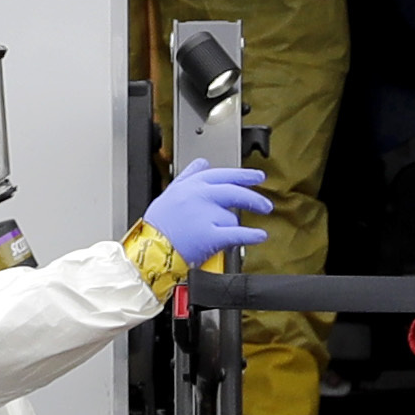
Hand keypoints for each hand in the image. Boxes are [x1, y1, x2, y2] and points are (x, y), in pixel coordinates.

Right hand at [140, 163, 273, 263]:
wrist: (149, 251)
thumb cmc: (157, 226)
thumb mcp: (169, 193)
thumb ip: (188, 176)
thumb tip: (202, 163)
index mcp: (190, 185)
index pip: (223, 175)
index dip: (243, 175)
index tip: (257, 177)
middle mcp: (200, 196)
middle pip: (235, 192)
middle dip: (253, 198)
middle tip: (265, 205)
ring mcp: (206, 215)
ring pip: (232, 217)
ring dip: (233, 226)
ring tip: (228, 234)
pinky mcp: (211, 236)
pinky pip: (238, 234)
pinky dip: (251, 235)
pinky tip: (259, 236)